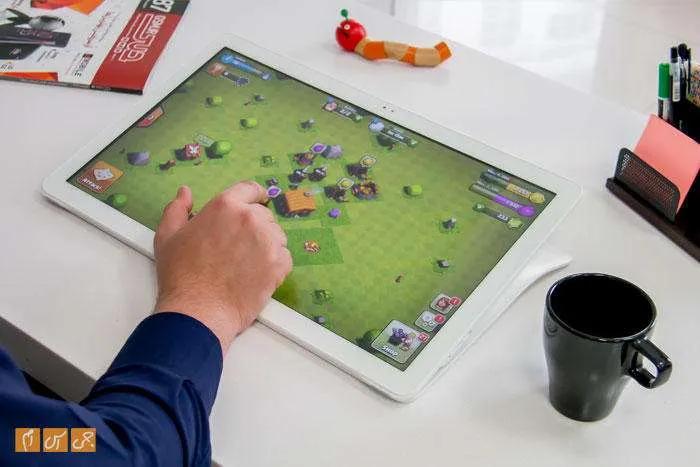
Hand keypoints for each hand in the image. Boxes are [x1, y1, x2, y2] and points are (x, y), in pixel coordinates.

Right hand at [153, 182, 291, 352]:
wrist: (198, 311)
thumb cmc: (180, 275)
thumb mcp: (168, 236)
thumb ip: (177, 209)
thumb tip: (185, 193)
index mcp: (225, 206)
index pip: (250, 189)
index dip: (254, 195)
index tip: (256, 202)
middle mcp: (250, 218)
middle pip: (263, 215)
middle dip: (254, 227)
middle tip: (238, 248)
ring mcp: (268, 241)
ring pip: (276, 236)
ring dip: (266, 245)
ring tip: (245, 264)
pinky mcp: (279, 264)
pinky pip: (285, 257)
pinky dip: (276, 265)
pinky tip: (256, 274)